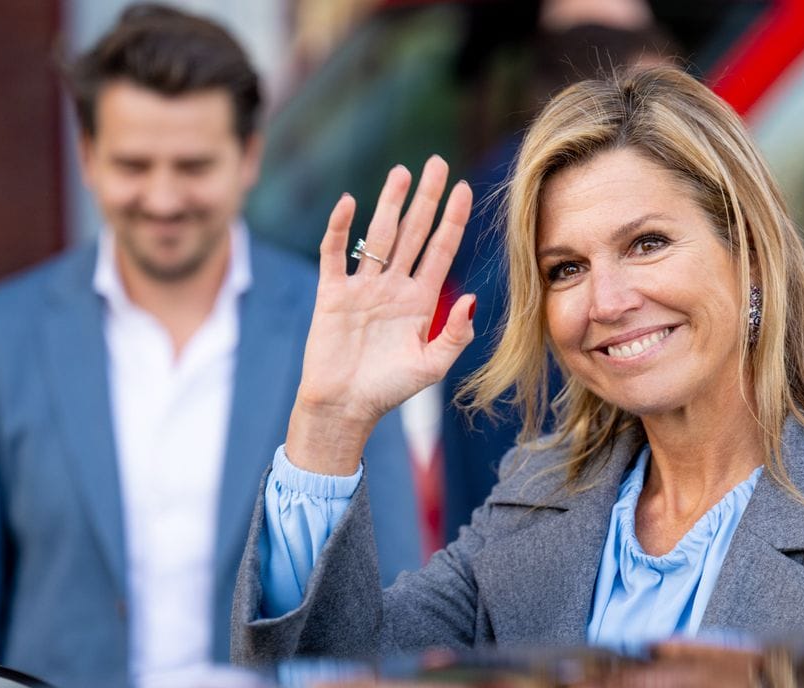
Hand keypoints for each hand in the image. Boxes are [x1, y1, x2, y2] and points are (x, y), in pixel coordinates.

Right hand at [286, 156, 475, 473]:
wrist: (346, 408)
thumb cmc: (389, 390)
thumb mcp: (432, 365)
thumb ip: (454, 333)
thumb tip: (471, 298)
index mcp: (419, 301)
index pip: (440, 251)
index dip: (452, 220)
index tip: (464, 189)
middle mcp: (393, 287)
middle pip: (413, 233)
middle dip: (425, 199)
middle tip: (436, 163)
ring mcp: (362, 288)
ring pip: (379, 236)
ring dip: (390, 204)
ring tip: (402, 171)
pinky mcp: (332, 294)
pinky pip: (334, 255)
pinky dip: (339, 229)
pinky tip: (348, 203)